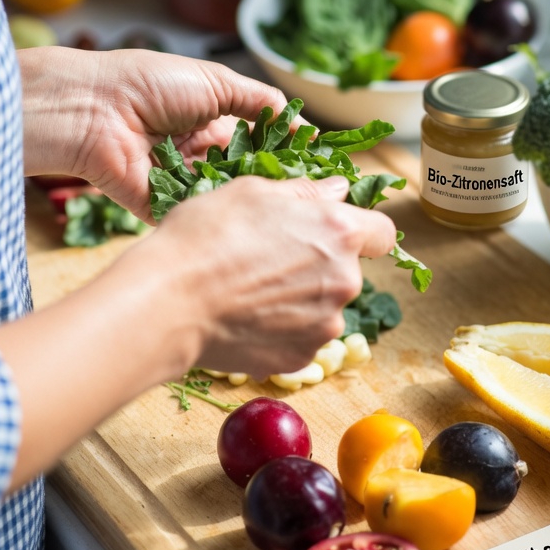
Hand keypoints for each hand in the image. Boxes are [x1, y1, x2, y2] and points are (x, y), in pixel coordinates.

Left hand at [20, 46, 293, 219]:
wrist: (93, 107)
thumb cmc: (149, 83)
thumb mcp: (216, 82)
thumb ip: (260, 102)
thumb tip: (302, 124)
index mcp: (212, 122)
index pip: (261, 144)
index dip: (289, 156)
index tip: (324, 168)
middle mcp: (200, 155)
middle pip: (247, 176)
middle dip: (276, 184)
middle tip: (314, 196)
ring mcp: (181, 184)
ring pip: (227, 199)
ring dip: (251, 202)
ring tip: (288, 209)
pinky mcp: (161, 208)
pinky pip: (197, 216)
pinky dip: (218, 217)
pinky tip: (251, 220)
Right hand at [132, 172, 397, 378]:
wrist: (168, 302)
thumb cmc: (206, 237)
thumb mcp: (253, 191)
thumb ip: (306, 192)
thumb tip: (339, 190)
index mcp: (338, 232)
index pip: (382, 232)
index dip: (360, 229)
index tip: (332, 231)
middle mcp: (344, 281)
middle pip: (347, 270)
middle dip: (318, 263)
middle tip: (269, 258)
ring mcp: (324, 325)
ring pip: (323, 306)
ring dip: (300, 298)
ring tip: (251, 289)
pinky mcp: (300, 358)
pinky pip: (301, 337)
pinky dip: (282, 328)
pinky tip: (246, 317)